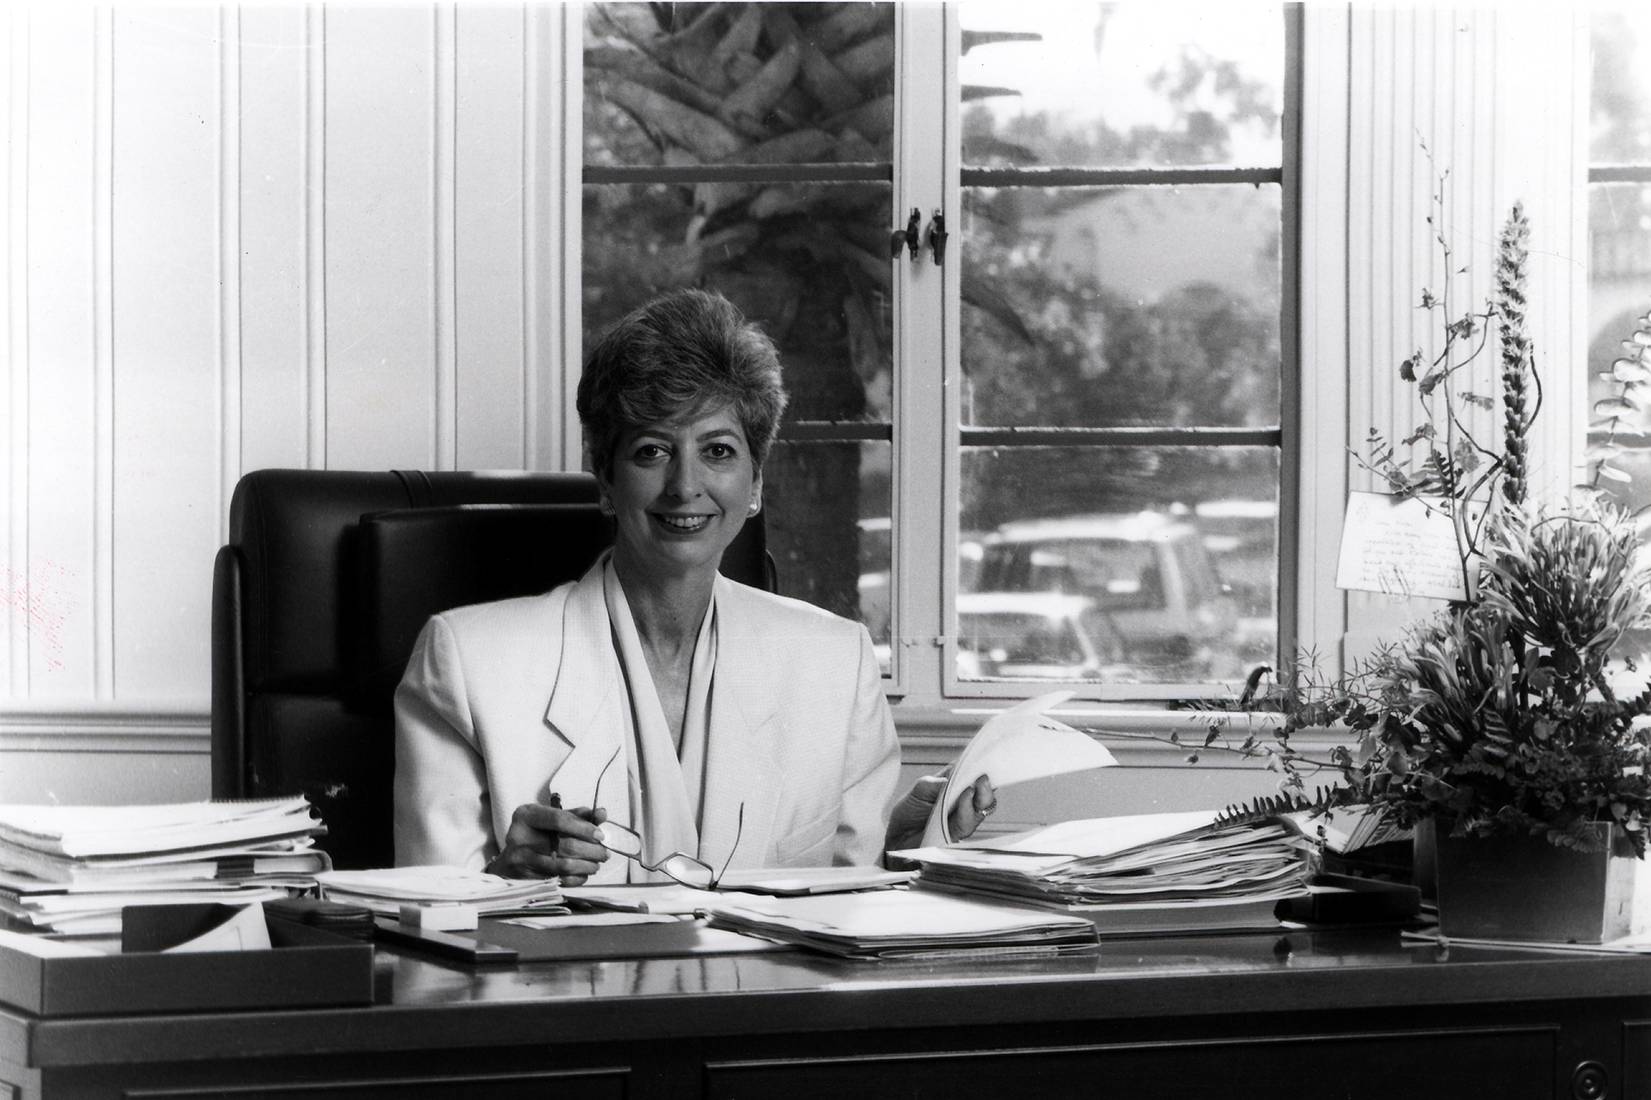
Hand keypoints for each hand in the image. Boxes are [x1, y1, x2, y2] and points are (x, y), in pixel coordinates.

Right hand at [487, 797, 609, 883]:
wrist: (510, 860)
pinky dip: (576, 878)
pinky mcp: (524, 879)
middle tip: (604, 853)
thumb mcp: (551, 819)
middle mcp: (519, 836)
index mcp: (526, 816)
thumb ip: (577, 816)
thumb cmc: (536, 835)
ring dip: (587, 866)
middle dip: (591, 850)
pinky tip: (583, 873)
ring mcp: (520, 860)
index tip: (600, 835)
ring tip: (596, 863)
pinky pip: (559, 880)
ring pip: (564, 865)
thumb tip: (602, 813)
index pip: (559, 820)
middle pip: (565, 845)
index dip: (584, 828)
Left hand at [883, 772, 997, 851]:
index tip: (986, 757)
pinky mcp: (958, 834)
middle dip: (985, 784)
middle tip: (983, 776)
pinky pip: (967, 823)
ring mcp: (962, 818)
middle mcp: (962, 801)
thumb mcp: (917, 791)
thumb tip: (947, 779)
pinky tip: (964, 801)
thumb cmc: (909, 813)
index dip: (980, 765)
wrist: (898, 838)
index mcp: (953, 785)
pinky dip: (967, 811)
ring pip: (980, 808)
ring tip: (972, 787)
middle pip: (982, 791)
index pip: (971, 773)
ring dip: (979, 797)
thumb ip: (932, 784)